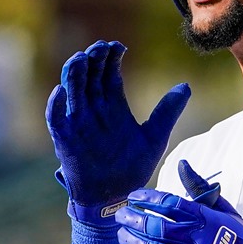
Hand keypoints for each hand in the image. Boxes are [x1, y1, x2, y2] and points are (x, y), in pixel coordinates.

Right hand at [45, 41, 190, 222]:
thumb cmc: (133, 167)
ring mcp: (78, 122)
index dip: (111, 58)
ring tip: (80, 58)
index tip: (118, 46)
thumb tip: (187, 86)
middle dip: (93, 60)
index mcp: (113, 106)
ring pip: (72, 90)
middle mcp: (94, 109)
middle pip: (90, 77)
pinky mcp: (65, 139)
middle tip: (100, 47)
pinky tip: (61, 91)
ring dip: (74, 74)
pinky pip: (55, 118)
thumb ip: (167, 111)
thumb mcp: (155, 137)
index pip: (109, 74)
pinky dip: (56, 104)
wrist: (116, 197)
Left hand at [115, 166, 242, 243]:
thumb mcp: (224, 209)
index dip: (147, 198)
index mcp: (206, 219)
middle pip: (156, 227)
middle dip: (133, 219)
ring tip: (122, 235)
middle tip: (120, 215)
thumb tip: (182, 165)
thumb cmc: (238, 238)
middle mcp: (198, 240)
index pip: (170, 204)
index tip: (133, 197)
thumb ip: (200, 188)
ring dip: (133, 242)